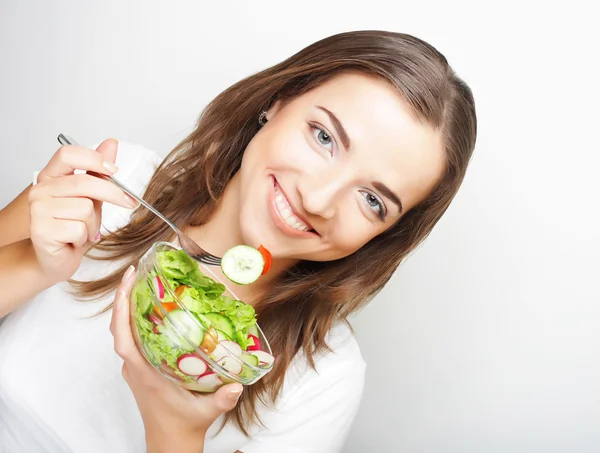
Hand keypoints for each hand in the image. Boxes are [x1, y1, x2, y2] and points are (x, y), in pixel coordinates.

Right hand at [28, 139, 135, 283]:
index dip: (94, 159)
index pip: (68, 154)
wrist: (56, 258)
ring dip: (94, 224)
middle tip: (129, 202)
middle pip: (84, 182)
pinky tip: (75, 240)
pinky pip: (79, 228)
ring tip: (85, 230)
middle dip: (113, 194)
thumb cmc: (73, 227)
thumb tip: (111, 143)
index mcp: (52, 177)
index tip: (114, 171)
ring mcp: (38, 209)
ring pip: (85, 208)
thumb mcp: (92, 196)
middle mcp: (41, 190)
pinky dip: (85, 237)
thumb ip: (99, 172)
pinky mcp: (41, 230)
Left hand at [110, 266, 242, 452]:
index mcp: (145, 373)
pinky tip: (156, 308)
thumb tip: (236, 386)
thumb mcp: (207, 411)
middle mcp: (136, 367)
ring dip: (131, 307)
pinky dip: (138, 320)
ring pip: (126, 332)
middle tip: (137, 271)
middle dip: (125, 297)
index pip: (124, 338)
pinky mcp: (141, 368)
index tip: (127, 283)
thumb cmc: (185, 424)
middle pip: (121, 327)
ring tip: (146, 283)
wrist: (170, 440)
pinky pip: (134, 339)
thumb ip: (222, 399)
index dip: (121, 310)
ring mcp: (136, 368)